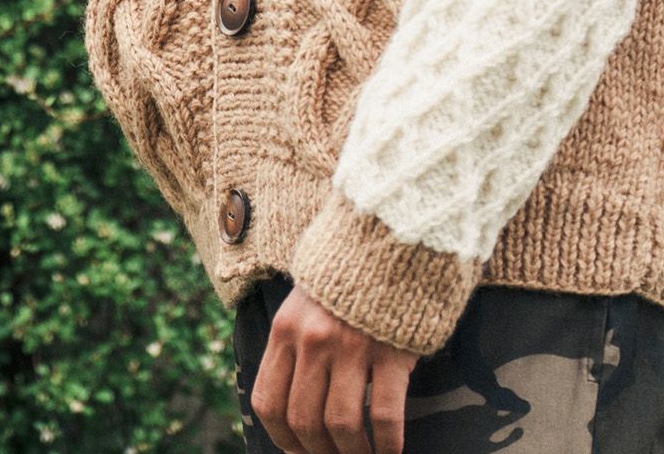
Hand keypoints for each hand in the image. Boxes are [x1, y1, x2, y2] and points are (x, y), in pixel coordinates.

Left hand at [252, 281, 418, 453]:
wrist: (394, 232)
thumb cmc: (350, 276)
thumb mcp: (307, 301)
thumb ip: (296, 344)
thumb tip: (295, 411)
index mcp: (287, 328)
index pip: (269, 402)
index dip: (282, 439)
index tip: (299, 452)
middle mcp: (313, 339)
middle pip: (304, 420)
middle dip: (319, 452)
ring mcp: (352, 345)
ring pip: (341, 424)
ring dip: (352, 453)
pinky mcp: (390, 348)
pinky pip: (383, 413)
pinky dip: (387, 443)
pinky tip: (392, 452)